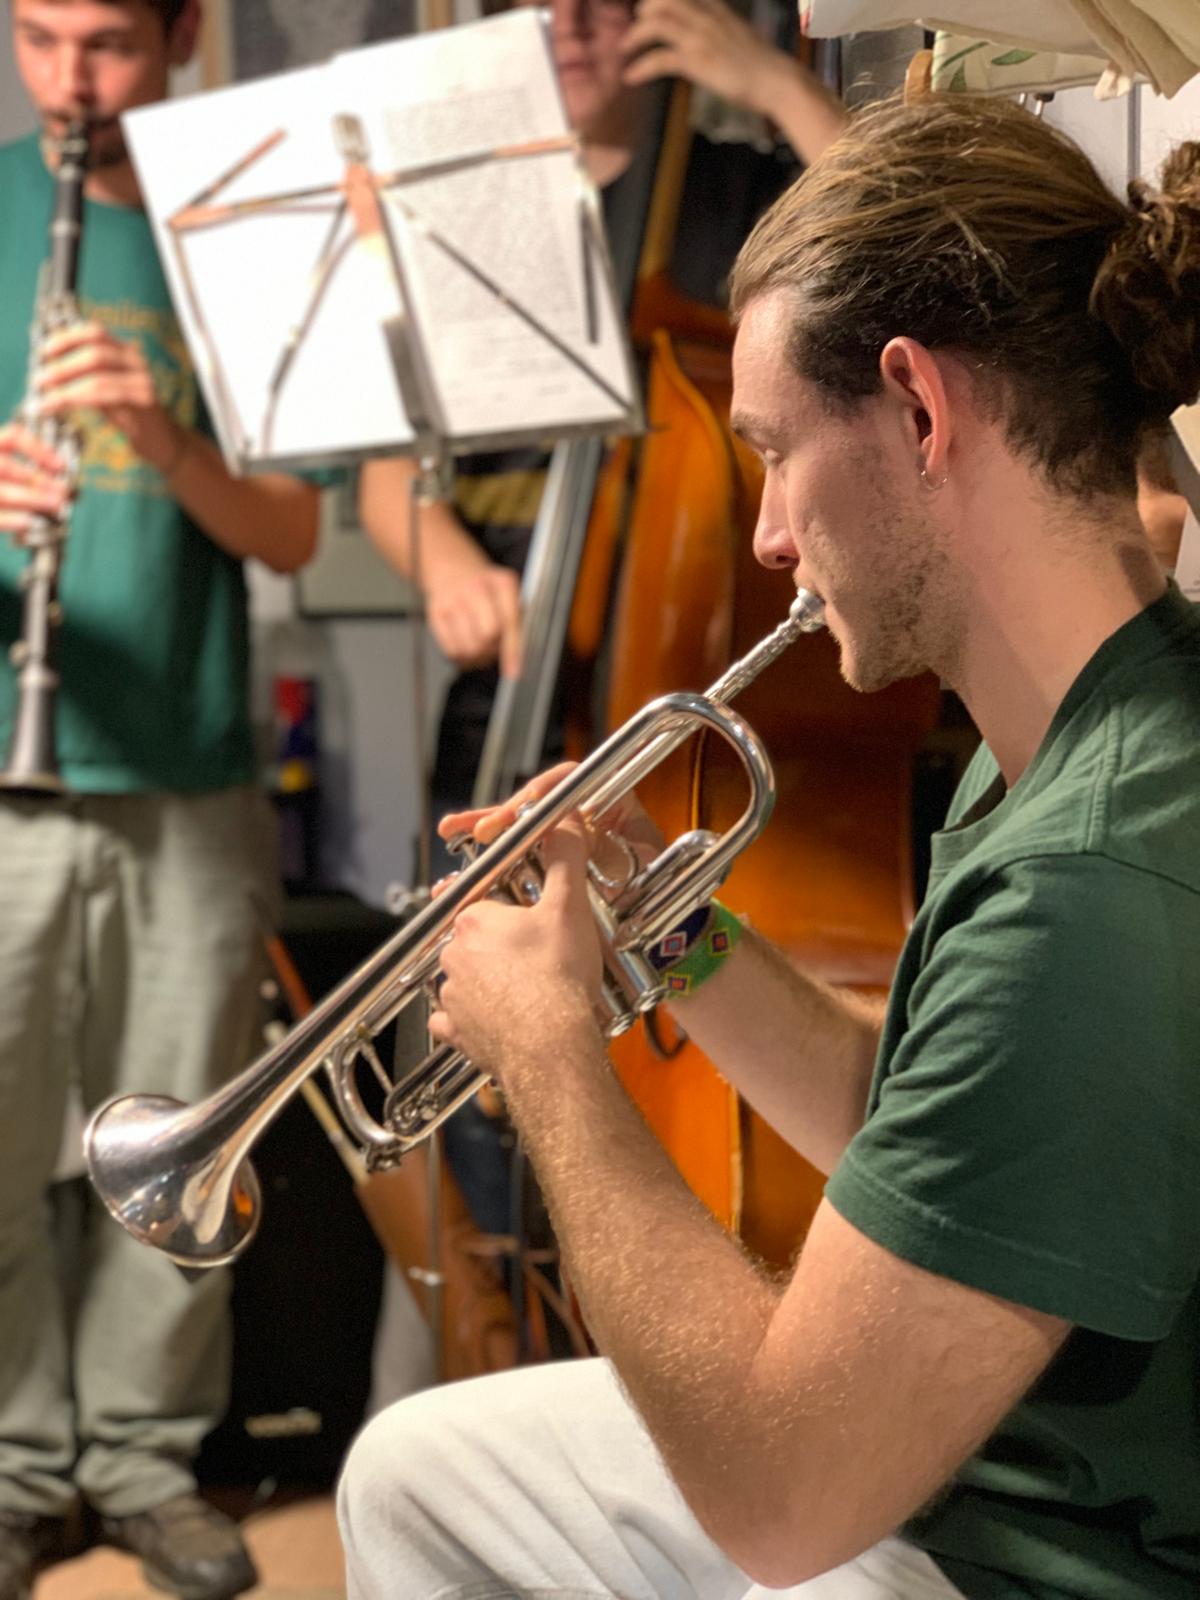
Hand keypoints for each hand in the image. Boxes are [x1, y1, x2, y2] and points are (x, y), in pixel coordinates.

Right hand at [0, 422, 71, 541]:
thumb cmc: (3, 480)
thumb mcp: (7, 469)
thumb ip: (20, 470)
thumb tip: (56, 481)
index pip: (12, 438)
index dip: (38, 450)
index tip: (61, 466)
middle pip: (6, 467)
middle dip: (38, 480)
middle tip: (64, 492)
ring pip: (1, 492)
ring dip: (31, 499)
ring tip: (56, 505)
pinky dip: (10, 520)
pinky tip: (30, 522)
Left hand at [36, 319, 187, 474]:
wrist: (165, 443)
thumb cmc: (132, 417)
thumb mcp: (107, 390)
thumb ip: (87, 376)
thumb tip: (49, 368)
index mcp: (125, 353)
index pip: (96, 332)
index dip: (68, 337)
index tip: (45, 350)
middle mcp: (136, 362)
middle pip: (95, 353)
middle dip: (62, 367)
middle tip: (39, 380)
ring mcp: (142, 383)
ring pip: (98, 378)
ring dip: (65, 388)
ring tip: (44, 399)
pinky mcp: (143, 405)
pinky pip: (105, 399)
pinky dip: (75, 402)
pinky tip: (58, 408)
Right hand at [426, 562, 522, 675]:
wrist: (452, 567)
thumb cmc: (486, 587)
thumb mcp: (508, 596)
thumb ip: (517, 622)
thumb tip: (517, 657)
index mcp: (502, 582)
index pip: (509, 622)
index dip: (512, 651)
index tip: (513, 672)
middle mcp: (476, 588)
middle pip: (487, 637)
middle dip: (492, 650)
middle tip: (493, 647)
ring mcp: (454, 600)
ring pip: (469, 648)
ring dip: (477, 657)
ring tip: (480, 646)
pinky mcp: (436, 613)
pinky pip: (451, 650)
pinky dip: (461, 657)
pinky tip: (466, 645)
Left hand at [429, 821, 603, 1081]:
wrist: (551, 1045)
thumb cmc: (557, 978)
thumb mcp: (568, 907)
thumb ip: (565, 859)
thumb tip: (564, 824)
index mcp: (475, 921)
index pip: (487, 904)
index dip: (515, 912)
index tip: (534, 924)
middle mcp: (454, 956)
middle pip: (476, 942)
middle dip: (502, 948)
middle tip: (538, 958)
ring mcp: (452, 996)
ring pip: (465, 980)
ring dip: (487, 983)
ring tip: (526, 991)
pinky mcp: (456, 1033)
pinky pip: (454, 1023)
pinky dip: (468, 1021)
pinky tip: (493, 1020)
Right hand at [438, 760, 666, 890]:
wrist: (655, 945)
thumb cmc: (657, 905)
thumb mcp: (634, 873)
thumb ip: (605, 849)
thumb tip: (571, 827)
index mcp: (614, 808)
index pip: (572, 782)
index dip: (543, 793)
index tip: (521, 813)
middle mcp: (586, 820)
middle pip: (537, 804)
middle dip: (503, 812)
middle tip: (479, 829)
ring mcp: (566, 844)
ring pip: (521, 828)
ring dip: (486, 828)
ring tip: (452, 831)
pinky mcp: (549, 869)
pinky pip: (516, 857)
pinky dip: (490, 861)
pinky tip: (461, 862)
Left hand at [621, 0, 795, 116]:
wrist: (777, 81)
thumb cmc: (761, 64)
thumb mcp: (737, 34)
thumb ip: (718, 27)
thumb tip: (704, 33)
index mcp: (716, 8)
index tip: (646, 8)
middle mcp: (706, 16)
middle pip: (663, 0)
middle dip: (642, 11)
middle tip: (633, 27)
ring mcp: (701, 37)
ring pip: (656, 23)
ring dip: (634, 35)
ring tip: (625, 48)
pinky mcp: (698, 61)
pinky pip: (660, 59)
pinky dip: (641, 68)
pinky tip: (631, 77)